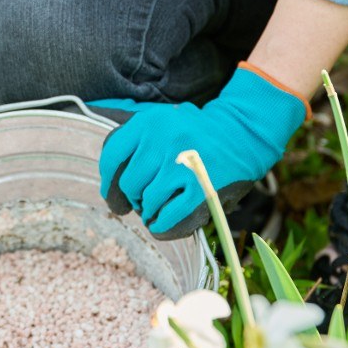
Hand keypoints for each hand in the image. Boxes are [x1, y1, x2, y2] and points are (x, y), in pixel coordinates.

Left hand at [92, 66, 307, 237]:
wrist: (244, 132)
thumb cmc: (195, 134)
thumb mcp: (162, 121)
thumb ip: (134, 138)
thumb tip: (104, 172)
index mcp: (149, 121)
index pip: (112, 156)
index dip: (108, 181)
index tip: (114, 195)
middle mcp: (164, 139)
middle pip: (130, 183)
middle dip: (133, 199)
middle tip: (143, 202)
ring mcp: (184, 163)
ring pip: (148, 202)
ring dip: (149, 212)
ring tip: (156, 210)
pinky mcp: (203, 187)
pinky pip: (170, 217)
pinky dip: (162, 227)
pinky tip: (163, 224)